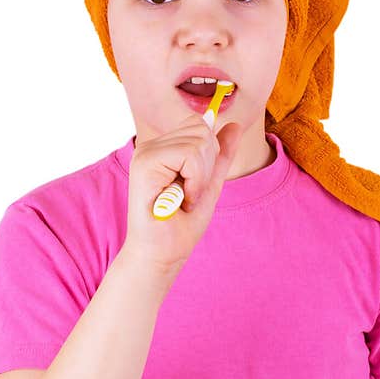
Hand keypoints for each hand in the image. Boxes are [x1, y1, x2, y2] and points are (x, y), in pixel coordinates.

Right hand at [123, 114, 243, 280]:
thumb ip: (220, 154)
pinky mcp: (145, 162)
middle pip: (201, 131)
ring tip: (183, 197)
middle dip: (206, 166)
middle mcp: (151, 145)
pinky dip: (195, 180)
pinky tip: (180, 199)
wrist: (163, 253)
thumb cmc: (182, 223)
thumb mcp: (209, 182)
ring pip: (199, 141)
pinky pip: (190, 155)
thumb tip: (234, 125)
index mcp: (163, 147)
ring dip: (200, 176)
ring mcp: (145, 152)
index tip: (194, 185)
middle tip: (188, 193)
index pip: (199, 126)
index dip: (208, 156)